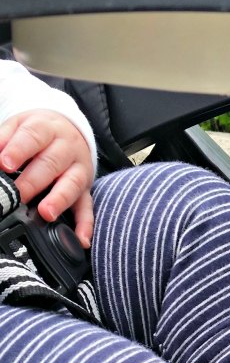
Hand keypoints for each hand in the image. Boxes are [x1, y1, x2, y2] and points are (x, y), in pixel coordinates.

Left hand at [0, 109, 94, 247]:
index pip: (33, 137)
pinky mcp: (86, 189)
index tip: (5, 163)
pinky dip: (86, 224)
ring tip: (46, 213)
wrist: (70, 130)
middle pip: (51, 163)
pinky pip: (88, 207)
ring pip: (72, 183)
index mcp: (47, 128)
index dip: (18, 150)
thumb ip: (4, 138)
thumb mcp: (19, 124)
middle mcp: (67, 149)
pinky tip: (81, 238)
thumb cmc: (39, 133)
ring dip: (60, 199)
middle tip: (17, 194)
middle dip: (33, 181)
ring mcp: (79, 170)